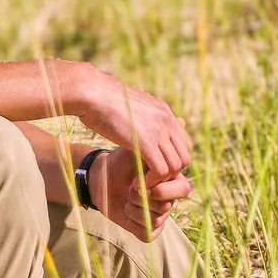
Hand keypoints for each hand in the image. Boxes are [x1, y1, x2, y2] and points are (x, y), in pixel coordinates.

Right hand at [74, 68, 192, 180]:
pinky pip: (161, 171)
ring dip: (160, 180)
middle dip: (169, 173)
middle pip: (184, 157)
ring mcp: (158, 131)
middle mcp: (167, 121)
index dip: (171, 160)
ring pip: (176, 167)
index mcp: (164, 112)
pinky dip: (151, 182)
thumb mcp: (130, 103)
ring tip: (143, 183)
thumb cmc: (102, 99)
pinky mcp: (146, 143)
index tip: (153, 168)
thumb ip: (141, 113)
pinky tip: (137, 184)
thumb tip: (138, 110)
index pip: (184, 144)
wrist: (92, 93)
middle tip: (149, 179)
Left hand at [89, 148, 190, 240]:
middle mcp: (170, 199)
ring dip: (134, 209)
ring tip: (127, 198)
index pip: (183, 190)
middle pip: (166, 207)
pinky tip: (127, 212)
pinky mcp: (148, 229)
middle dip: (143, 198)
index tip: (137, 180)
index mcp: (174, 180)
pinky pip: (148, 234)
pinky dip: (133, 224)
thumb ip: (153, 157)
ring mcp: (160, 215)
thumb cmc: (123, 162)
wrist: (104, 176)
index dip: (159, 188)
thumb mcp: (139, 153)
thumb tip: (161, 164)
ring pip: (156, 221)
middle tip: (130, 189)